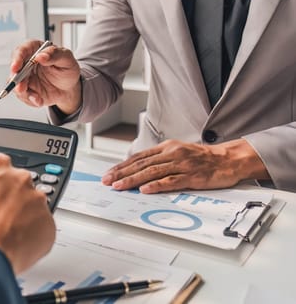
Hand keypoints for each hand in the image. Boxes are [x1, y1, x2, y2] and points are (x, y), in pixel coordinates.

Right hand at [0, 153, 54, 273]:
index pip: (1, 168)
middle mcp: (20, 179)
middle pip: (20, 187)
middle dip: (11, 202)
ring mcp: (37, 201)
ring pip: (33, 209)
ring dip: (22, 220)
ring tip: (4, 238)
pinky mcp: (48, 224)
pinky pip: (42, 230)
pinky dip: (32, 239)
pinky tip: (14, 247)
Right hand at [10, 40, 81, 114]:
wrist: (69, 88)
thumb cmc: (67, 70)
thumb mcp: (67, 59)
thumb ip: (55, 55)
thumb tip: (41, 56)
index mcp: (35, 50)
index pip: (22, 50)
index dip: (17, 58)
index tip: (16, 67)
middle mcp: (27, 63)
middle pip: (14, 68)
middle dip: (15, 79)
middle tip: (21, 87)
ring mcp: (25, 77)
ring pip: (15, 83)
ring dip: (22, 91)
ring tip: (35, 97)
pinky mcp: (26, 90)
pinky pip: (23, 96)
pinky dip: (30, 99)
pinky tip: (39, 100)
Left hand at [101, 139, 270, 192]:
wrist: (229, 159)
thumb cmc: (202, 158)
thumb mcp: (178, 153)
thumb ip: (159, 160)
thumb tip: (138, 170)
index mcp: (167, 147)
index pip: (139, 157)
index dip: (122, 166)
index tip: (108, 174)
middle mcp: (172, 154)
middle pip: (142, 164)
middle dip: (122, 173)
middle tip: (107, 181)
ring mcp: (182, 165)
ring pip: (153, 172)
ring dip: (133, 180)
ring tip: (119, 186)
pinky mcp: (192, 176)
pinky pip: (172, 181)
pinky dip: (157, 186)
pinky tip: (145, 190)